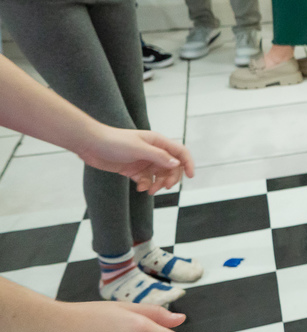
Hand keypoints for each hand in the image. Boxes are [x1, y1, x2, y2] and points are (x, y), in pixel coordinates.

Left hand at [79, 126, 194, 193]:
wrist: (90, 144)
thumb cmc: (114, 141)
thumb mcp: (139, 149)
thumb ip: (159, 157)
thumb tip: (177, 164)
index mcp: (158, 142)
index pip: (180, 152)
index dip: (188, 163)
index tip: (190, 176)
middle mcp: (153, 151)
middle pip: (171, 167)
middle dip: (170, 178)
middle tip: (165, 187)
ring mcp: (143, 161)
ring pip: (159, 175)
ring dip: (158, 184)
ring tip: (149, 190)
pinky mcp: (133, 169)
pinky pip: (146, 180)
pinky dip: (146, 185)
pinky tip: (139, 187)